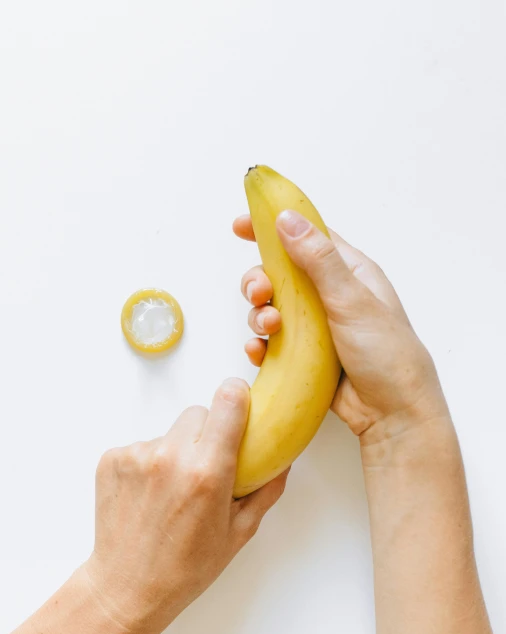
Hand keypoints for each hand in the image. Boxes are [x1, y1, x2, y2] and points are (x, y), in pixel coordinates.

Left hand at [83, 379, 287, 633]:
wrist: (127, 588)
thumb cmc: (187, 568)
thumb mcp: (239, 532)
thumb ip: (266, 490)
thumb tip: (283, 460)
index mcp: (208, 472)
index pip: (227, 401)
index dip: (236, 399)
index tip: (238, 406)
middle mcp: (170, 457)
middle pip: (198, 413)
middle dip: (206, 433)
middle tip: (205, 468)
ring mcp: (136, 456)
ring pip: (168, 432)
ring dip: (176, 451)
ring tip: (172, 492)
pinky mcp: (111, 459)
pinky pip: (141, 445)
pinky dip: (148, 463)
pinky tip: (148, 496)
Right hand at [234, 211, 448, 444]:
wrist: (393, 414)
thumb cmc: (387, 355)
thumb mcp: (352, 301)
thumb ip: (319, 261)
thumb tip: (287, 219)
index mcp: (350, 273)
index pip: (308, 237)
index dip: (275, 229)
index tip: (241, 226)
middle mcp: (331, 296)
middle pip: (280, 274)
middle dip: (260, 281)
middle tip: (259, 294)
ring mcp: (316, 328)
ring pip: (272, 309)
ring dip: (259, 315)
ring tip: (268, 329)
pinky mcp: (305, 356)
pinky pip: (271, 344)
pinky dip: (260, 345)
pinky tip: (259, 352)